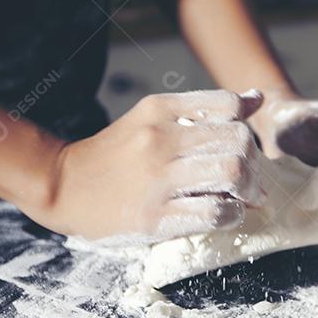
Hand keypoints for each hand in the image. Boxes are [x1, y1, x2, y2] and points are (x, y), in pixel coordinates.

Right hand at [35, 90, 263, 240]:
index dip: (246, 128)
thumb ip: (201, 109)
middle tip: (250, 181)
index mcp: (160, 110)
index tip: (242, 148)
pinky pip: (213, 213)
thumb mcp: (152, 118)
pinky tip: (224, 215)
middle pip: (238, 141)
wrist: (62, 186)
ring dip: (248, 189)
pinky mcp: (154, 218)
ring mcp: (156, 179)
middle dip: (254, 164)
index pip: (228, 105)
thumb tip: (255, 99)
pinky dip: (231, 215)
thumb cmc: (115, 155)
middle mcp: (159, 139)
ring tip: (241, 198)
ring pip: (231, 173)